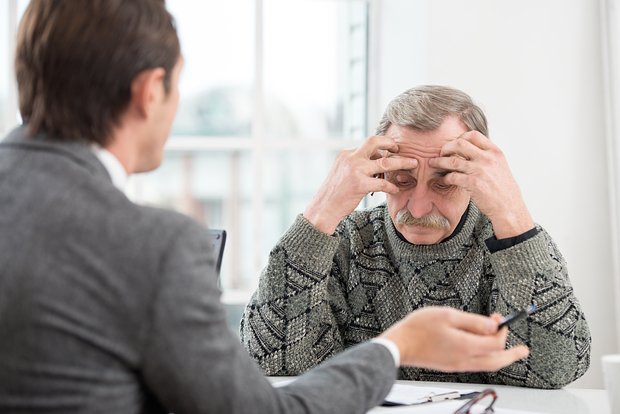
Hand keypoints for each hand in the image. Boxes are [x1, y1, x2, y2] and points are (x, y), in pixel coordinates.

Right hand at [303, 136, 417, 234]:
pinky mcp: (359, 184)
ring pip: (385, 162)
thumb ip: (356, 165)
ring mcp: (355, 170)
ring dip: (402, 162)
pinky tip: (396, 190)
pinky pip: (382, 183)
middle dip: (391, 143)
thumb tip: (375, 162)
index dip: (382, 148)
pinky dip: (391, 186)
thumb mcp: (342, 173)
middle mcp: (350, 158)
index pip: (368, 145)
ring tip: (413, 165)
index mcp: (346, 154)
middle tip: (401, 149)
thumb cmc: (335, 194)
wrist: (323, 209)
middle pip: (375, 142)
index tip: (392, 151)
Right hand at [379, 307, 528, 371]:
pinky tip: (483, 350)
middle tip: (523, 349)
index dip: (502, 330)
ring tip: (509, 351)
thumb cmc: (418, 328)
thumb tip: (493, 325)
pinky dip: (486, 358)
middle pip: (497, 361)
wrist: (400, 345)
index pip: (495, 343)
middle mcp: (465, 359)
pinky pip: (476, 365)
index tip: (500, 318)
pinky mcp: (451, 365)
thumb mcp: (447, 315)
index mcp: (466, 346)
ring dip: (500, 357)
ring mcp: (457, 365)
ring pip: (487, 365)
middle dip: (512, 353)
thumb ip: (473, 321)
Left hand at [428, 131, 533, 238]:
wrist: (509, 208)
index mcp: (495, 152)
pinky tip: (443, 179)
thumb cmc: (504, 190)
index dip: (460, 138)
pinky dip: (445, 177)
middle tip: (441, 153)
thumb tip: (471, 150)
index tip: (454, 145)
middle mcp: (487, 158)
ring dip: (439, 162)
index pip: (473, 135)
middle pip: (459, 143)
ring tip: (433, 164)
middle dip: (446, 147)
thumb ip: (487, 157)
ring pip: (452, 160)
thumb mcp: (500, 166)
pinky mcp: (473, 183)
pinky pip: (452, 176)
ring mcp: (480, 170)